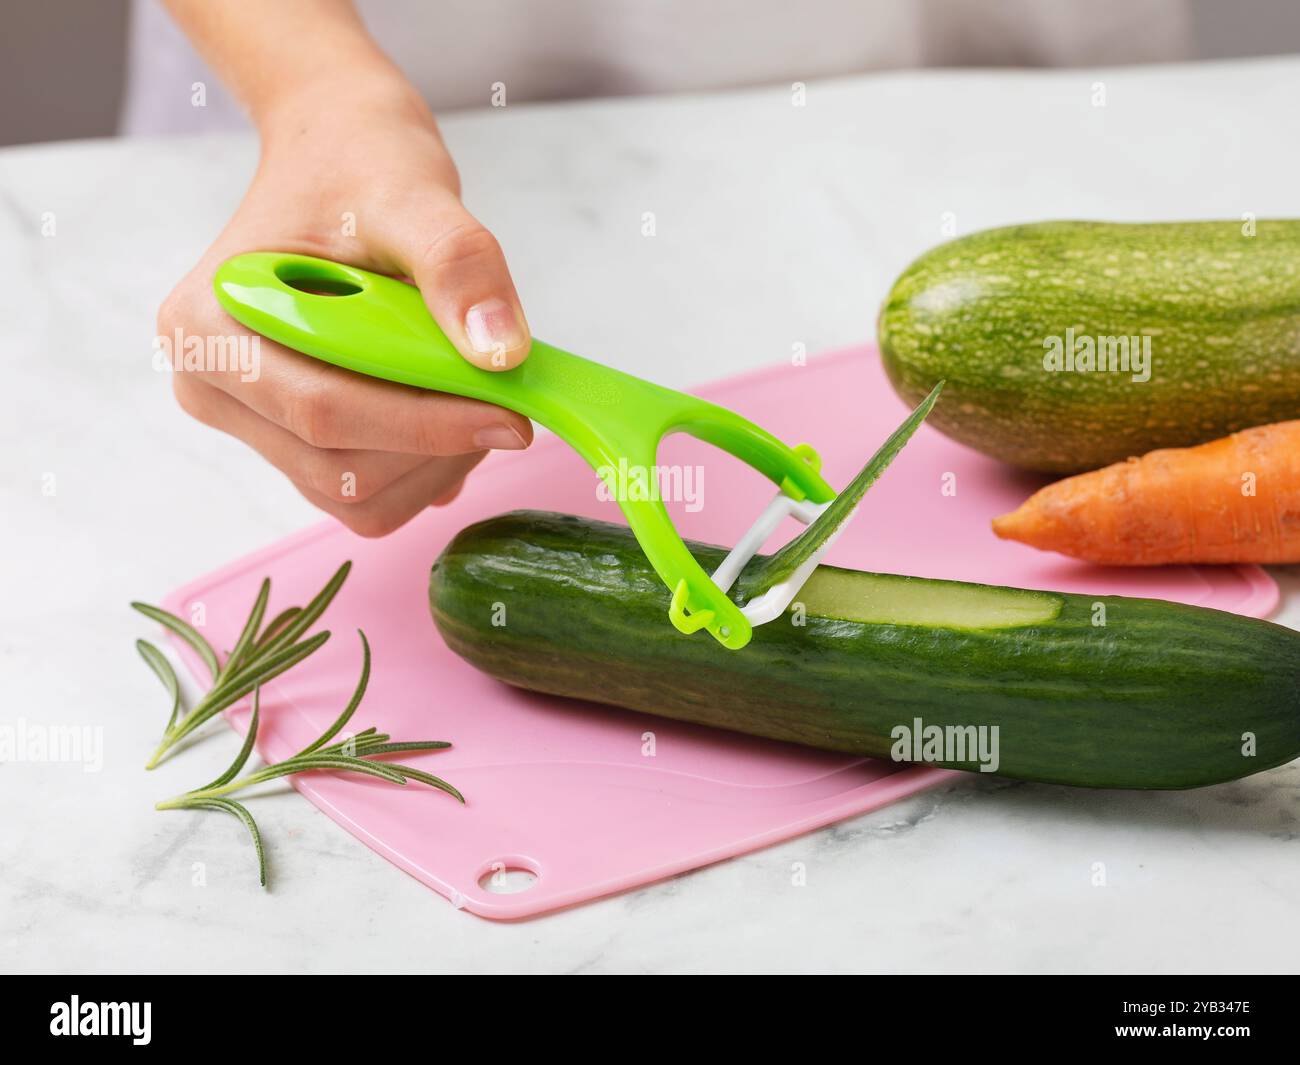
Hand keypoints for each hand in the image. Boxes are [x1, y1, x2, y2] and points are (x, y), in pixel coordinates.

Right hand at [159, 79, 532, 536]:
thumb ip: (458, 267)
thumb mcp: (414, 196)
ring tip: (474, 394)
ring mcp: (249, 422)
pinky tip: (452, 412)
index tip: (512, 418)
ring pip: (356, 497)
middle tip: (504, 400)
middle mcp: (210, 385)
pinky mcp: (290, 443)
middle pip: (339, 468)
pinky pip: (366, 493)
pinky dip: (423, 469)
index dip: (426, 426)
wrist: (339, 157)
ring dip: (435, 464)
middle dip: (436, 446)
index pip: (323, 410)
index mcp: (207, 327)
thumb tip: (501, 353)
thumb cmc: (359, 167)